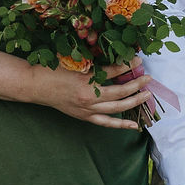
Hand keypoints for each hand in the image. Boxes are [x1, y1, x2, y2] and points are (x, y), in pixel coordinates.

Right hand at [33, 66, 152, 129]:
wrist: (36, 86)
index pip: (112, 73)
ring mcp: (86, 110)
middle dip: (136, 86)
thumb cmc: (53, 70)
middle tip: (149, 79)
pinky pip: (106, 123)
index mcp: (85, 81)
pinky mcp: (84, 117)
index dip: (127, 66)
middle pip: (119, 93)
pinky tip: (135, 125)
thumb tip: (116, 59)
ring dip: (134, 102)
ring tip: (147, 96)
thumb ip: (95, 62)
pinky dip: (121, 125)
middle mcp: (88, 98)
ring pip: (116, 108)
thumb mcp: (74, 62)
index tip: (139, 61)